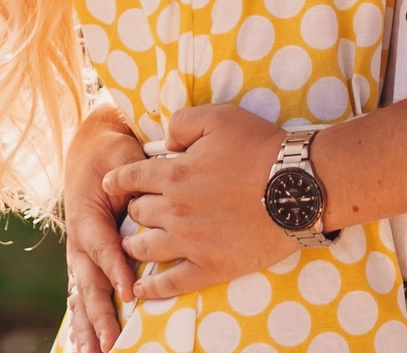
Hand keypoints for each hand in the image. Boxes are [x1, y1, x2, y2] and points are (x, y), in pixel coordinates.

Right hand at [63, 104, 144, 352]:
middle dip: (99, 314)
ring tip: (93, 352)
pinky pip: (81, 292)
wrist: (91, 148)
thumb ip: (132, 177)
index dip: (115, 270)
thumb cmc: (112, 154)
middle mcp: (79, 240)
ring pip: (82, 294)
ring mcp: (79, 253)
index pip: (102, 247)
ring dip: (87, 324)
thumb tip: (148, 193)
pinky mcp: (84, 260)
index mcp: (87, 215)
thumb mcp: (121, 157)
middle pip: (88, 282)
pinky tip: (82, 343)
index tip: (130, 294)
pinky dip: (82, 318)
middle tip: (109, 342)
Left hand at [101, 105, 294, 300]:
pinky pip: (173, 283)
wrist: (296, 187)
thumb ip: (182, 124)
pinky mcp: (211, 266)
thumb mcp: (218, 118)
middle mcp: (175, 211)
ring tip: (130, 247)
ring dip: (133, 246)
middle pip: (138, 213)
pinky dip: (153, 288)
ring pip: (145, 248)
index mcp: (173, 175)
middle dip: (133, 209)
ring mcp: (191, 242)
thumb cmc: (260, 148)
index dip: (117, 180)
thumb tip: (165, 143)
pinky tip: (141, 289)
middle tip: (135, 210)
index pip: (131, 178)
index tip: (110, 184)